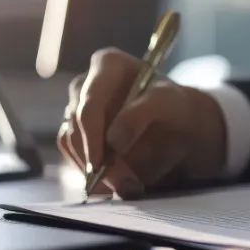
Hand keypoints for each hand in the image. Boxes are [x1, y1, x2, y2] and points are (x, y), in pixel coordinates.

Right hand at [57, 48, 226, 197]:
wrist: (179, 124)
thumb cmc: (174, 106)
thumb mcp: (168, 103)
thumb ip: (140, 115)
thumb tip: (114, 140)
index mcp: (107, 65)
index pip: (90, 104)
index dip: (93, 137)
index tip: (101, 166)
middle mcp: (86, 84)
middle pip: (76, 126)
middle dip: (95, 160)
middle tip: (120, 184)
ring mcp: (77, 108)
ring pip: (71, 143)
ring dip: (93, 170)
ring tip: (126, 185)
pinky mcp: (77, 133)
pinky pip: (73, 155)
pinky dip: (90, 172)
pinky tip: (113, 182)